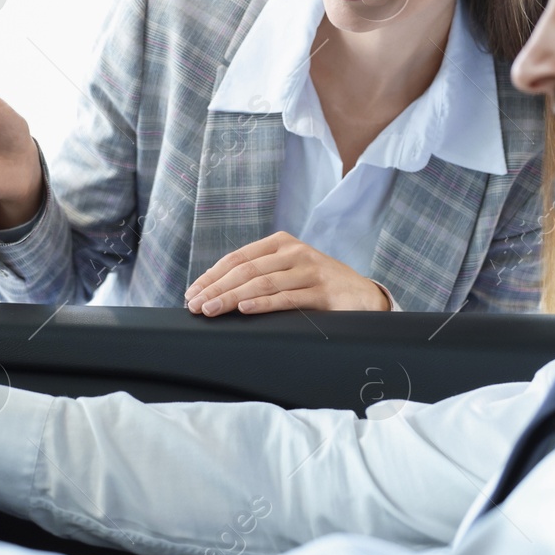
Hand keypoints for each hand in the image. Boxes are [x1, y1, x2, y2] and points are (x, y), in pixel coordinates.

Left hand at [184, 232, 391, 314]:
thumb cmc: (317, 285)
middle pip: (246, 270)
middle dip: (216, 288)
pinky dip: (263, 304)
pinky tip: (244, 309)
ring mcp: (309, 270)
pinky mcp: (322, 292)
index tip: (192, 293)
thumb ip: (260, 274)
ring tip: (211, 310)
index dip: (212, 276)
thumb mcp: (288, 271)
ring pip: (262, 283)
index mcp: (281, 244)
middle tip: (195, 305)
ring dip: (232, 298)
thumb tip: (216, 291)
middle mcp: (294, 252)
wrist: (362, 295)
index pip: (237, 258)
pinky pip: (287, 297)